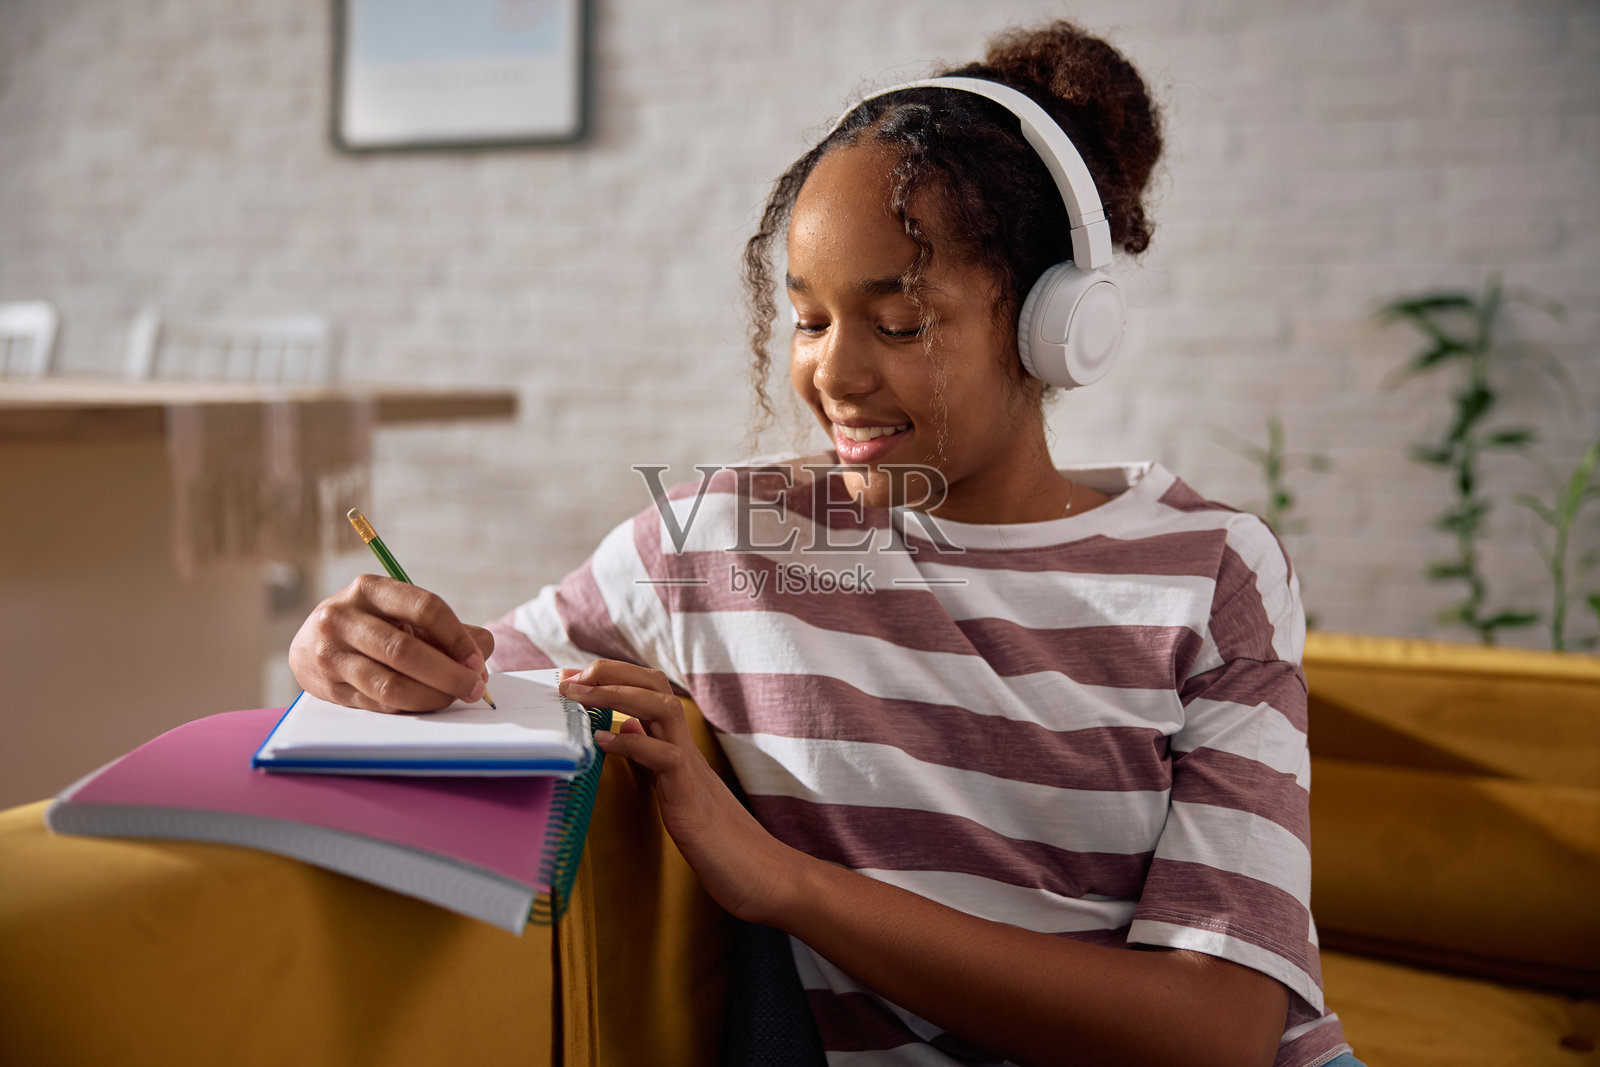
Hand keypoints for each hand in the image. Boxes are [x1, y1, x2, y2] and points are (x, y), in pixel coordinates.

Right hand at [288, 573, 494, 712]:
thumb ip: (445, 630)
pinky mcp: (327, 686)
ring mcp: (330, 653)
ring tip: (453, 698)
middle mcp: (343, 617)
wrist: (309, 645)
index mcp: (370, 589)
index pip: (424, 608)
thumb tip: (483, 656)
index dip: (457, 637)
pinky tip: (427, 703)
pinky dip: (410, 706)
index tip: (477, 661)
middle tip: (475, 688)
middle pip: (405, 651)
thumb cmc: (371, 627)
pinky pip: (378, 703)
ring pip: (389, 684)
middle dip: (448, 674)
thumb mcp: (402, 614)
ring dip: (431, 696)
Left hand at [560, 659, 801, 922]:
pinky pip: (662, 755)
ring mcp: (689, 764)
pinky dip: (631, 742)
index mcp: (676, 743)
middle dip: (609, 671)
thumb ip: (651, 754)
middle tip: (568, 676)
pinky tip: (602, 740)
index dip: (612, 676)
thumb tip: (628, 725)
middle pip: (653, 684)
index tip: (572, 675)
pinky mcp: (689, 791)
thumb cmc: (714, 835)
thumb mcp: (671, 786)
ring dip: (615, 694)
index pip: (648, 689)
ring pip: (660, 707)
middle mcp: (683, 745)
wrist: (754, 870)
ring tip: (578, 694)